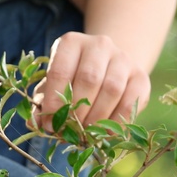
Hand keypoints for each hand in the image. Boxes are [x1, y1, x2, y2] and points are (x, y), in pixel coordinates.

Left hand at [34, 32, 150, 130]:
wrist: (109, 67)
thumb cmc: (73, 79)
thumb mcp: (53, 86)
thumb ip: (43, 103)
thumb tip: (35, 124)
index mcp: (71, 42)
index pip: (60, 71)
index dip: (54, 102)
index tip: (50, 125)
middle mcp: (99, 44)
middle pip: (89, 78)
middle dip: (77, 111)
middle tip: (71, 132)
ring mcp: (123, 58)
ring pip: (112, 89)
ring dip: (97, 117)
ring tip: (87, 134)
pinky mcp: (141, 76)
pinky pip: (131, 101)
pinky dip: (117, 122)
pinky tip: (106, 134)